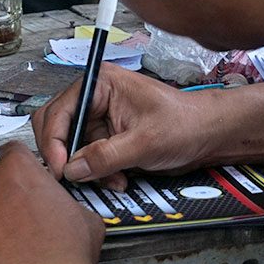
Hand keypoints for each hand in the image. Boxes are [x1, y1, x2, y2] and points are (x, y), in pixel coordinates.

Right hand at [32, 62, 215, 185]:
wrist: (209, 135)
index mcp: (99, 83)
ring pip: (71, 147)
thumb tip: (72, 169)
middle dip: (66, 155)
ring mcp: (98, 118)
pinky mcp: (105, 136)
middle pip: (57, 126)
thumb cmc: (185, 123)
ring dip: (85, 168)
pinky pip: (87, 158)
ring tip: (111, 180)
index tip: (60, 169)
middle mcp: (94, 98)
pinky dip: (97, 172)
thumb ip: (106, 156)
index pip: (58, 111)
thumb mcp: (145, 142)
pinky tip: (118, 178)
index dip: (54, 141)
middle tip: (73, 177)